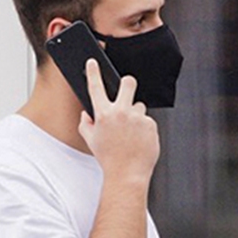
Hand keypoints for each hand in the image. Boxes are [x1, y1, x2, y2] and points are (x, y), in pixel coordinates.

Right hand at [78, 59, 158, 183]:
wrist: (127, 174)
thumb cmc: (109, 159)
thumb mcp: (91, 141)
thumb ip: (86, 124)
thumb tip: (87, 114)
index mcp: (103, 114)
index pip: (96, 87)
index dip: (93, 72)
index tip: (92, 63)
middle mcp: (121, 112)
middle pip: (128, 83)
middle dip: (127, 83)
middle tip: (126, 88)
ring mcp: (137, 118)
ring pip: (139, 106)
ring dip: (135, 115)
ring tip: (131, 133)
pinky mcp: (150, 124)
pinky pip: (147, 120)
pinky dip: (143, 128)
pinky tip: (139, 139)